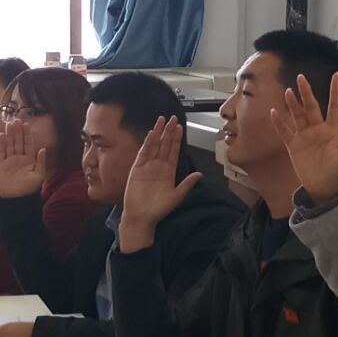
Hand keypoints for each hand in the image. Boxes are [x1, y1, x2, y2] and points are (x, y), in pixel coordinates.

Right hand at [0, 120, 50, 197]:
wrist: (15, 199)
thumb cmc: (29, 189)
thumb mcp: (39, 176)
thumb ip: (40, 162)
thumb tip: (43, 149)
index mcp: (29, 160)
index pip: (28, 144)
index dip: (27, 134)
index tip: (26, 124)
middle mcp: (19, 158)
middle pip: (18, 141)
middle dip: (18, 131)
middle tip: (16, 120)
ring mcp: (10, 161)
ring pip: (10, 144)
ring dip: (10, 134)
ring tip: (9, 124)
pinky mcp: (1, 165)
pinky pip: (1, 152)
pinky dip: (1, 144)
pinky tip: (2, 135)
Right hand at [118, 117, 200, 251]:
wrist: (141, 217)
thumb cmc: (158, 209)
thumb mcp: (176, 196)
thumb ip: (187, 184)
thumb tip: (200, 174)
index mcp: (169, 172)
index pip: (173, 151)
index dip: (176, 139)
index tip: (180, 128)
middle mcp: (158, 167)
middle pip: (164, 145)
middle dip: (169, 132)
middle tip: (172, 119)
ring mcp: (147, 166)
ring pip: (154, 146)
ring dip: (158, 134)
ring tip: (161, 121)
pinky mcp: (137, 169)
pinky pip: (143, 153)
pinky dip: (147, 143)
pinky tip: (150, 134)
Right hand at [269, 71, 337, 204]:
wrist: (323, 188)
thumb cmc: (337, 172)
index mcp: (332, 130)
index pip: (334, 106)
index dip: (335, 91)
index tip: (336, 75)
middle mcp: (318, 129)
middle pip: (312, 107)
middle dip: (306, 92)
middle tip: (301, 77)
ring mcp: (304, 136)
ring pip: (298, 116)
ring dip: (293, 104)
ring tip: (288, 92)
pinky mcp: (293, 145)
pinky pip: (285, 131)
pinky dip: (279, 122)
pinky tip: (274, 112)